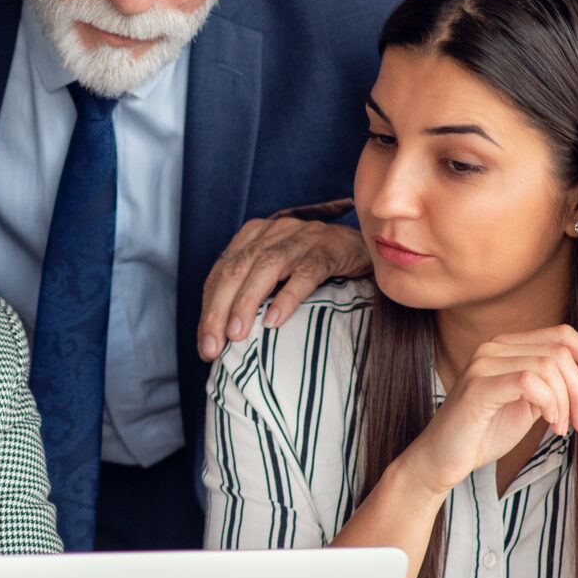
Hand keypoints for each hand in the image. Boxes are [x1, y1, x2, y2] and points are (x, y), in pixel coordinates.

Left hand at [197, 215, 374, 361]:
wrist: (372, 248)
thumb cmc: (321, 269)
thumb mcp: (281, 279)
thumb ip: (254, 297)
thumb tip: (223, 339)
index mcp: (255, 236)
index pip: (222, 273)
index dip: (208, 309)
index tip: (205, 347)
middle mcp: (276, 231)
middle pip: (237, 268)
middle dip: (219, 309)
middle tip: (213, 346)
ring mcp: (304, 236)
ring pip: (267, 266)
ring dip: (247, 301)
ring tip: (237, 334)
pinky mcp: (332, 247)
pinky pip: (307, 271)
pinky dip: (288, 296)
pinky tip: (275, 320)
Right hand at [395, 326, 577, 499]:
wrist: (443, 460)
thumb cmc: (483, 433)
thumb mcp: (532, 405)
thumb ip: (556, 383)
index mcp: (506, 347)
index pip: (561, 335)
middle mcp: (494, 348)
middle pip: (560, 351)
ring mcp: (484, 364)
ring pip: (549, 366)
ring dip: (567, 402)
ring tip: (563, 429)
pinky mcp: (479, 387)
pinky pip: (530, 382)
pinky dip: (551, 405)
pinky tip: (551, 426)